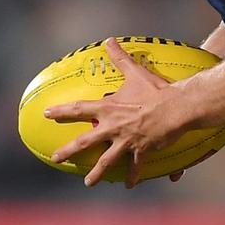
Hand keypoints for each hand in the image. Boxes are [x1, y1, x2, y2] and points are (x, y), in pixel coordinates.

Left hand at [44, 38, 187, 187]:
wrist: (176, 108)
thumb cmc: (156, 90)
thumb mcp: (136, 72)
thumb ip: (120, 58)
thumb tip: (109, 40)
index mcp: (108, 108)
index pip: (78, 109)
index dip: (61, 111)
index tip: (47, 114)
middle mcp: (112, 127)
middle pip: (85, 142)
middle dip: (68, 151)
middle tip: (56, 158)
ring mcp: (126, 141)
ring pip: (106, 161)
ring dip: (96, 173)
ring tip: (88, 183)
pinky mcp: (141, 150)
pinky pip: (135, 166)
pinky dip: (133, 176)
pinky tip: (130, 184)